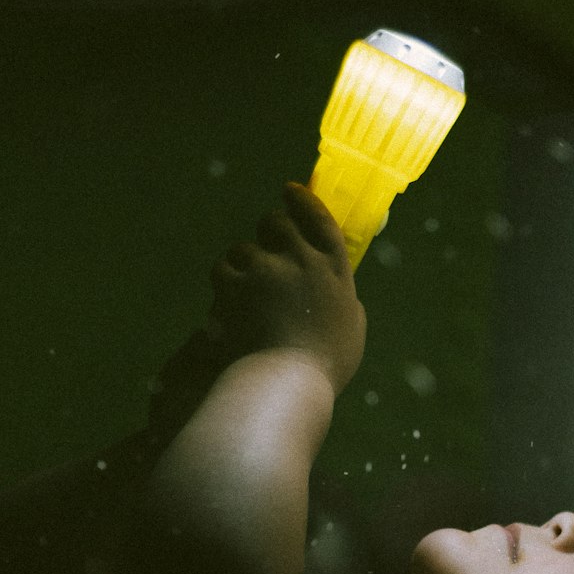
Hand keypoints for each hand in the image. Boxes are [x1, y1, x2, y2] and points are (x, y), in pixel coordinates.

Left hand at [208, 183, 365, 393]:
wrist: (286, 381)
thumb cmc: (326, 364)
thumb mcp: (351, 328)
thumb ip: (342, 300)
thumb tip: (337, 291)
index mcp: (334, 269)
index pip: (320, 219)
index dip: (304, 201)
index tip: (291, 192)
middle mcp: (300, 259)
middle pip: (276, 223)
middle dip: (267, 228)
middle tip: (265, 245)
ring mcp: (265, 269)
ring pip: (244, 249)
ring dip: (243, 263)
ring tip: (245, 287)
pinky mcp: (234, 285)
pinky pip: (222, 270)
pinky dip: (224, 284)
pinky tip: (227, 302)